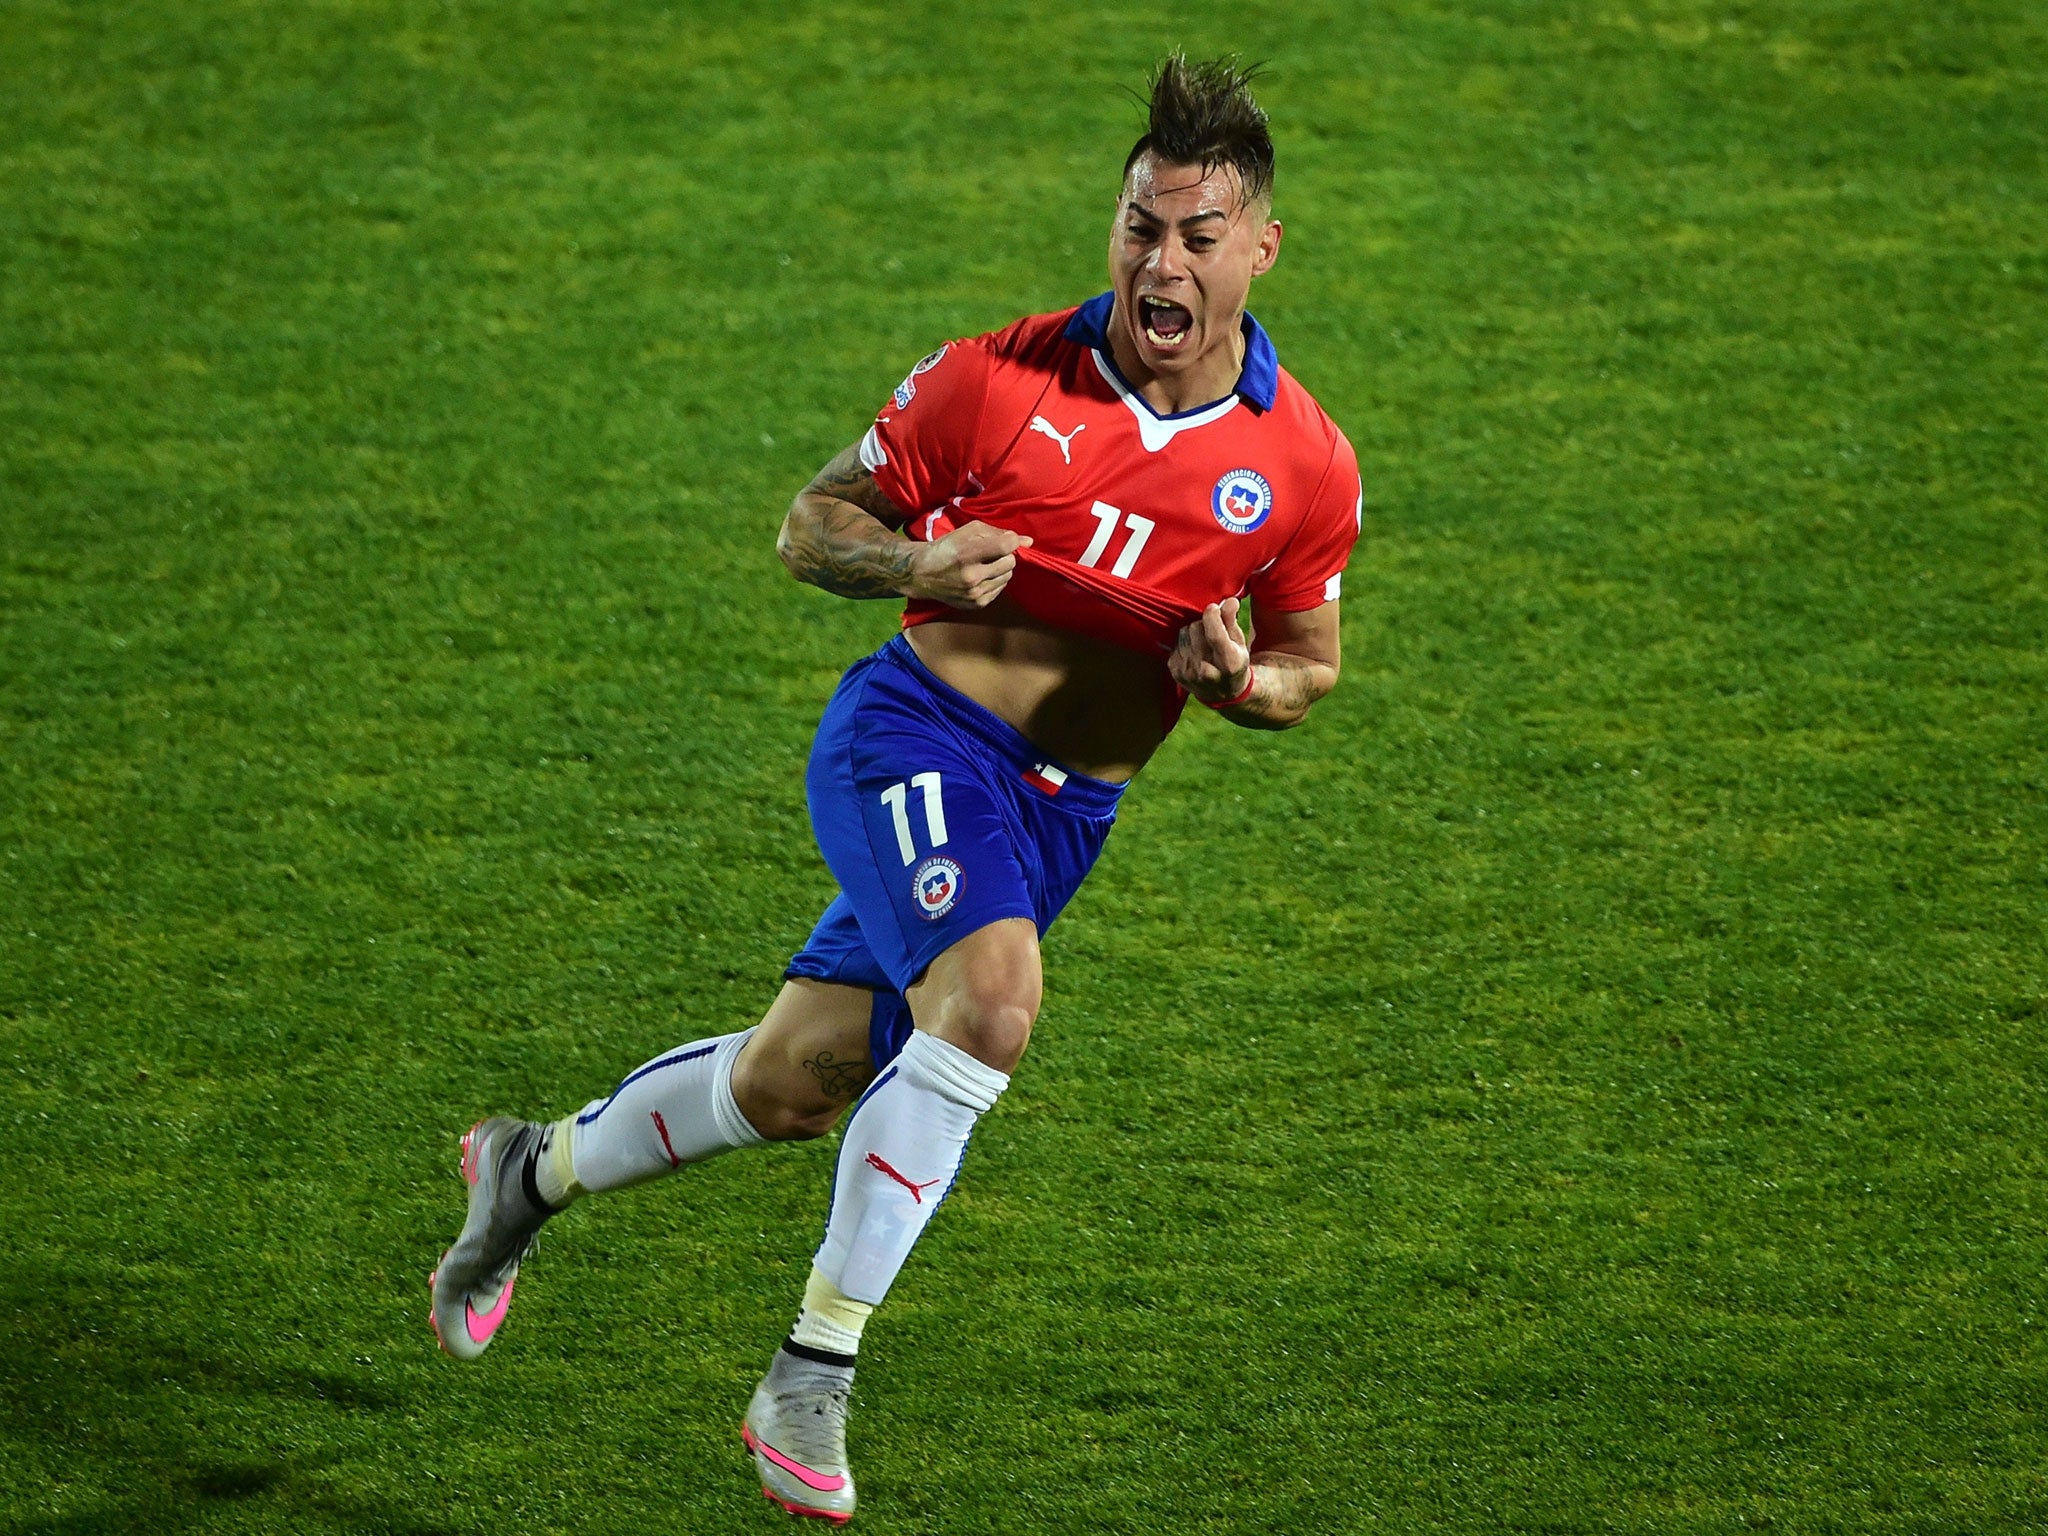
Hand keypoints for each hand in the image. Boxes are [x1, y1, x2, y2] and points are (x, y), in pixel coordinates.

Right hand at [908, 521, 1033, 608]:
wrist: (922, 573)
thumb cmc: (947, 548)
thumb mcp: (968, 531)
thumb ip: (998, 533)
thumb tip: (1028, 541)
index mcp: (967, 554)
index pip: (1006, 546)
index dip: (1012, 541)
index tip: (1006, 540)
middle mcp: (972, 576)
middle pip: (1010, 562)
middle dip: (1005, 555)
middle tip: (991, 553)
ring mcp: (974, 594)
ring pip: (1008, 577)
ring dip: (1000, 569)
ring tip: (984, 565)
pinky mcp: (976, 604)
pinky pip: (1000, 589)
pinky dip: (995, 581)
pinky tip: (981, 577)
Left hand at [1170, 598, 1252, 703]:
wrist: (1223, 694)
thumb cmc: (1234, 661)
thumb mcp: (1240, 644)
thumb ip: (1232, 621)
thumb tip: (1229, 600)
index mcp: (1229, 663)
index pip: (1215, 633)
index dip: (1212, 615)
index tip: (1213, 607)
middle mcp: (1207, 671)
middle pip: (1196, 628)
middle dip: (1203, 623)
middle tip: (1211, 629)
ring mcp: (1189, 673)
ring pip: (1183, 633)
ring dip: (1192, 632)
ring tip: (1202, 641)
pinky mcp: (1176, 673)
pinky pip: (1175, 643)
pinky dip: (1184, 643)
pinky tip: (1194, 651)